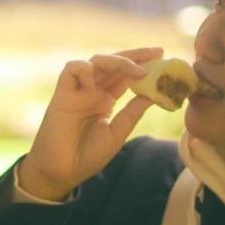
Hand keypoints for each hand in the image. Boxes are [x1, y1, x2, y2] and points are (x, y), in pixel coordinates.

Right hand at [18, 47, 163, 201]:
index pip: (125, 75)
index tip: (162, 57)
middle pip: (114, 63)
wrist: (62, 172)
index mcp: (106, 100)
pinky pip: (71, 69)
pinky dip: (85, 69)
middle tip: (157, 52)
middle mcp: (93, 91)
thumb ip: (131, 113)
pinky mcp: (62, 93)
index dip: (142, 64)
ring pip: (96, 61)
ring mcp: (78, 91)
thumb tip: (153, 95)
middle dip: (135, 55)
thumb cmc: (87, 156)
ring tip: (137, 71)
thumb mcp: (117, 134)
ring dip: (117, 61)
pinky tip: (96, 82)